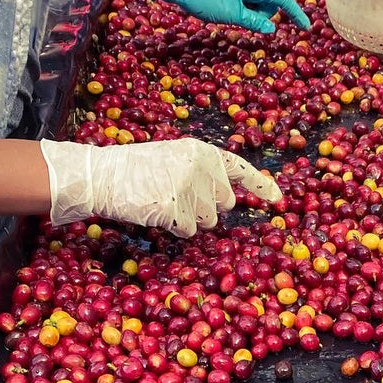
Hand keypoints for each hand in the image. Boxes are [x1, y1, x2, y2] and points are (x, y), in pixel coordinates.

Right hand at [40, 138, 281, 236]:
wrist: (104, 174)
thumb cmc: (138, 168)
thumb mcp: (175, 158)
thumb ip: (203, 171)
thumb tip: (230, 197)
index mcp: (202, 151)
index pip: (239, 169)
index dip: (261, 187)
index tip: (278, 200)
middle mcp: (201, 167)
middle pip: (224, 204)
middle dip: (207, 207)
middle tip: (178, 196)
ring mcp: (189, 188)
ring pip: (208, 221)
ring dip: (190, 219)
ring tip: (164, 200)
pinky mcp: (176, 209)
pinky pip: (189, 231)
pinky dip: (175, 227)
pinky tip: (157, 211)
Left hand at [139, 0, 310, 34]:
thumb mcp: (232, 15)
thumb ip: (255, 22)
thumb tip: (271, 28)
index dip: (295, 14)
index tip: (306, 28)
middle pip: (267, 2)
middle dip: (260, 15)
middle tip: (238, 20)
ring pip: (254, 2)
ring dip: (248, 13)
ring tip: (226, 13)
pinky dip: (240, 8)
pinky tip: (223, 8)